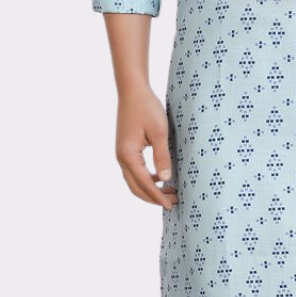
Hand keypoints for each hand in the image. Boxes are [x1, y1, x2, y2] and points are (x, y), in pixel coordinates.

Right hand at [116, 85, 178, 208]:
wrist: (132, 91)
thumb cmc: (147, 108)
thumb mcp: (159, 132)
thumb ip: (162, 156)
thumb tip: (166, 180)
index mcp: (128, 155)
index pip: (145, 183)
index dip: (158, 196)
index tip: (171, 205)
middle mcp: (121, 157)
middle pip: (136, 187)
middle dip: (154, 197)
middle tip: (173, 201)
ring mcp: (121, 154)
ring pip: (134, 181)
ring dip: (150, 189)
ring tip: (170, 192)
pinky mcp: (125, 149)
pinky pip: (134, 171)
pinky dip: (146, 179)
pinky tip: (160, 178)